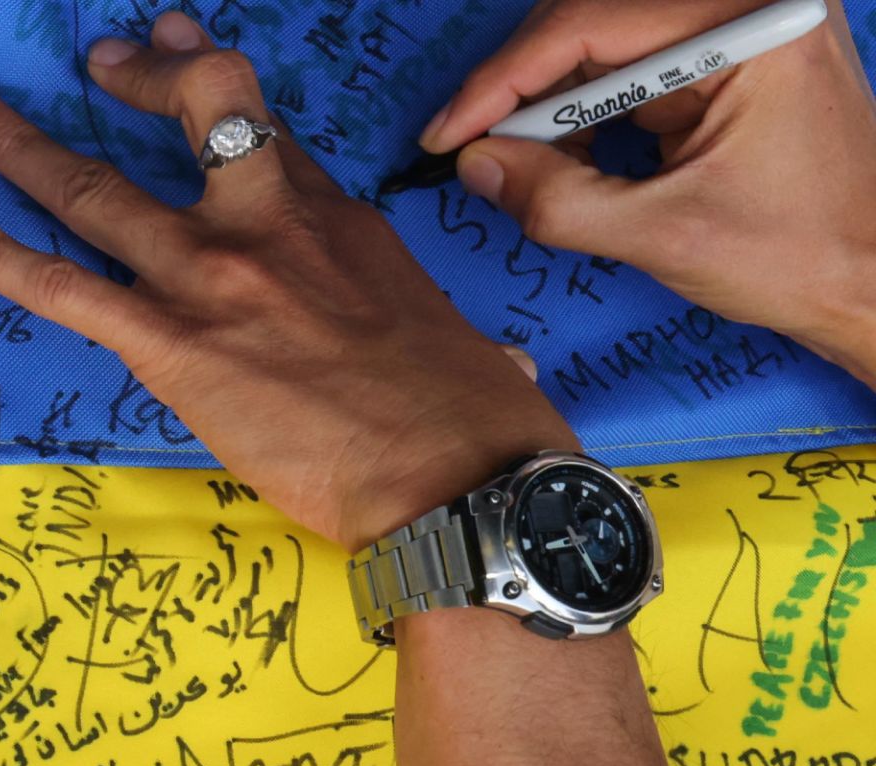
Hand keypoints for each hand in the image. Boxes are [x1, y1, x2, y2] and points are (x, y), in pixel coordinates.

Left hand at [0, 12, 576, 551]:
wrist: (459, 475)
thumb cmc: (470, 416)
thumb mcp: (451, 330)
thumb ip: (418, 325)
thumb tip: (484, 354)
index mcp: (334, 217)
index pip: (259, 130)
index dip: (207, 77)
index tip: (176, 45)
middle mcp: (266, 223)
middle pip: (189, 113)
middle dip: (136, 76)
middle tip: (94, 62)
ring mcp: (210, 276)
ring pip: (93, 189)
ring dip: (17, 144)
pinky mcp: (170, 344)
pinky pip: (59, 284)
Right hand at [421, 0, 875, 386]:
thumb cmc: (799, 260)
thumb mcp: (663, 236)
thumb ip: (558, 200)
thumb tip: (473, 163)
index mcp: (750, 26)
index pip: (589, 26)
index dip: (502, 81)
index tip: (447, 134)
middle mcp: (749, 5)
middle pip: (591, 24)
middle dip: (523, 92)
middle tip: (471, 152)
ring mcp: (743, 27)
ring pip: (603, 45)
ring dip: (551, 106)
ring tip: (523, 167)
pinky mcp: (732, 56)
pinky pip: (633, 66)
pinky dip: (588, 112)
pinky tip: (570, 157)